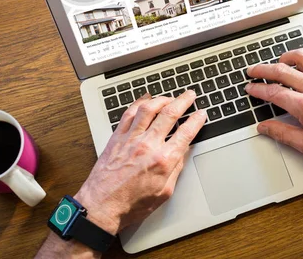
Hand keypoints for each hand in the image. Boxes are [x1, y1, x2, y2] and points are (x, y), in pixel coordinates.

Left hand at [74, 91, 205, 234]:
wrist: (101, 206)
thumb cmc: (130, 204)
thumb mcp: (164, 192)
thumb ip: (175, 169)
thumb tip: (181, 154)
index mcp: (163, 160)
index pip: (185, 133)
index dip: (196, 120)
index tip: (201, 114)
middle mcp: (147, 145)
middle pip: (170, 113)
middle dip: (183, 101)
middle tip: (190, 95)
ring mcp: (131, 139)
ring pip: (149, 108)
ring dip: (162, 99)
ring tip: (170, 97)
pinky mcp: (117, 138)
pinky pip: (129, 113)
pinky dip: (138, 103)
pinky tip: (145, 99)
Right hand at [245, 50, 302, 160]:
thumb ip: (282, 134)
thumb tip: (265, 128)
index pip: (273, 92)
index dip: (258, 89)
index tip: (251, 88)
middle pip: (281, 71)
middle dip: (263, 69)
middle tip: (253, 71)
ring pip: (300, 57)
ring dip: (285, 57)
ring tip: (277, 62)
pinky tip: (302, 60)